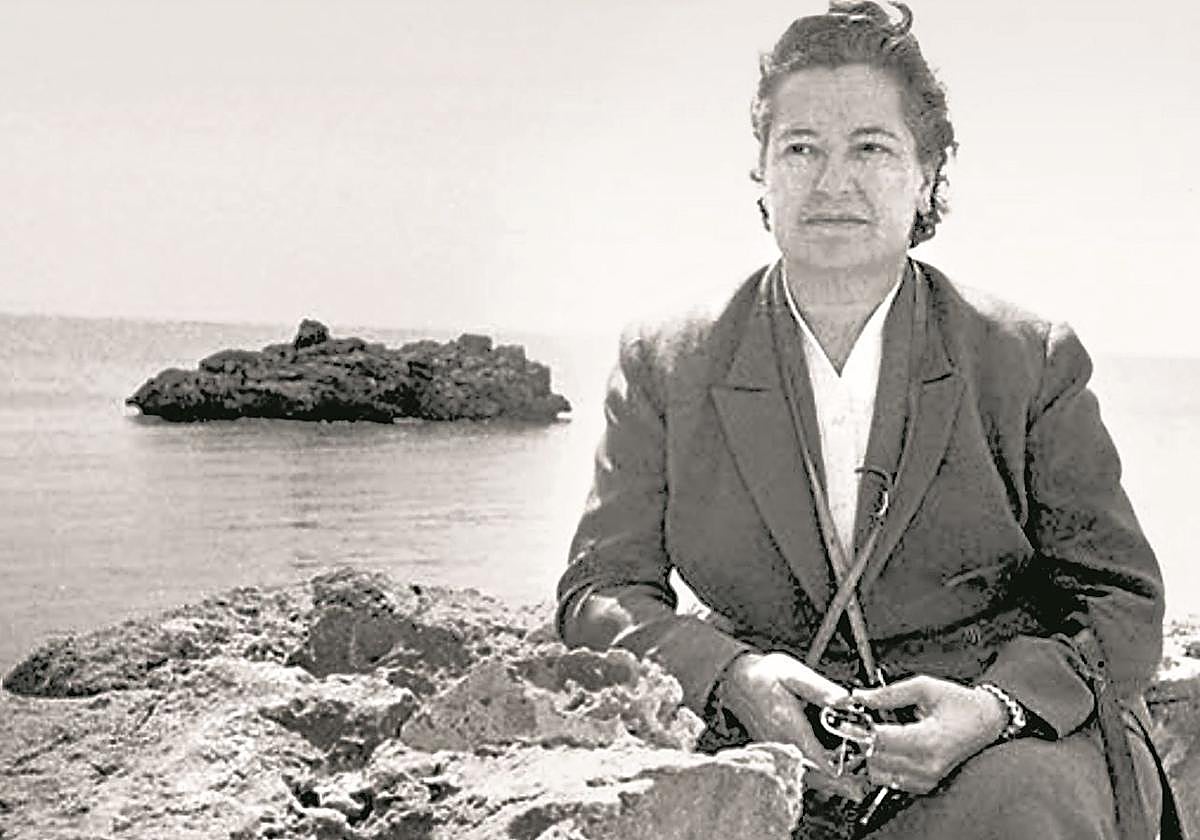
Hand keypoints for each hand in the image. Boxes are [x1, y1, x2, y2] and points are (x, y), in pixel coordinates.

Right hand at [719, 652, 867, 798]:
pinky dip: (814, 772)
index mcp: (789, 727)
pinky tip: (826, 766)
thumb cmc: (761, 675)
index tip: (858, 760)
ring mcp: (775, 750)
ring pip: (806, 776)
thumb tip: (846, 700)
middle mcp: (781, 744)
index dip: (843, 765)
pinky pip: (796, 769)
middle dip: (841, 777)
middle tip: (858, 774)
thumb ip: (820, 689)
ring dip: (829, 777)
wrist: (733, 679)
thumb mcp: (793, 673)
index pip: (820, 761)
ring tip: (848, 775)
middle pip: (816, 775)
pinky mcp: (772, 751)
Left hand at [852, 675, 1008, 794]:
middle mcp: (928, 765)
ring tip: (878, 734)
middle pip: (875, 758)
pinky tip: (890, 747)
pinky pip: (891, 780)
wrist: (987, 722)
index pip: (881, 739)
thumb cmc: (961, 704)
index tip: (850, 715)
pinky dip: (883, 765)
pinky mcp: (926, 785)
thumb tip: (862, 696)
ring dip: (872, 753)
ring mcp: (928, 778)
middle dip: (863, 738)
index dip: (861, 726)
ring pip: (879, 773)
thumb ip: (889, 693)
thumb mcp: (925, 687)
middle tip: (862, 721)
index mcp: (929, 740)